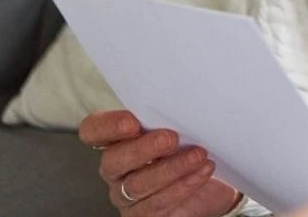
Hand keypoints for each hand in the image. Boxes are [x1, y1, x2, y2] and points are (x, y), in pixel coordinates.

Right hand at [79, 110, 239, 216]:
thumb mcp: (182, 129)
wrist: (214, 183)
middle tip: (171, 138)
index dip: (107, 126)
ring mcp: (127, 195)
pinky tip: (203, 170)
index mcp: (118, 140)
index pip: (94, 130)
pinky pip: (159, 202)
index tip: (132, 122)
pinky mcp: (145, 214)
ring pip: (138, 184)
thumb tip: (187, 102)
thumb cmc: (191, 148)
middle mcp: (117, 168)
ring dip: (171, 168)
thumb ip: (173, 117)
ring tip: (198, 155)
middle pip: (113, 160)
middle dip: (143, 149)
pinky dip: (184, 185)